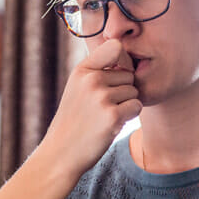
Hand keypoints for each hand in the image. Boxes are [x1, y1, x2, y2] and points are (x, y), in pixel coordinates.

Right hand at [41, 39, 142, 178]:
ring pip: (134, 91)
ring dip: (126, 105)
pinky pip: (136, 106)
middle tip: (103, 107)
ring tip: (104, 117)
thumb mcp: (77, 88)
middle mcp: (91, 80)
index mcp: (81, 70)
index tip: (118, 73)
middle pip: (129, 75)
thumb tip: (125, 58)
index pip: (116, 46)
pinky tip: (111, 124)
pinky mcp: (112, 116)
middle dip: (123, 90)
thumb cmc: (74, 120)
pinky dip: (129, 116)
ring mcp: (101, 97)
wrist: (62, 152)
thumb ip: (97, 70)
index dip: (123, 60)